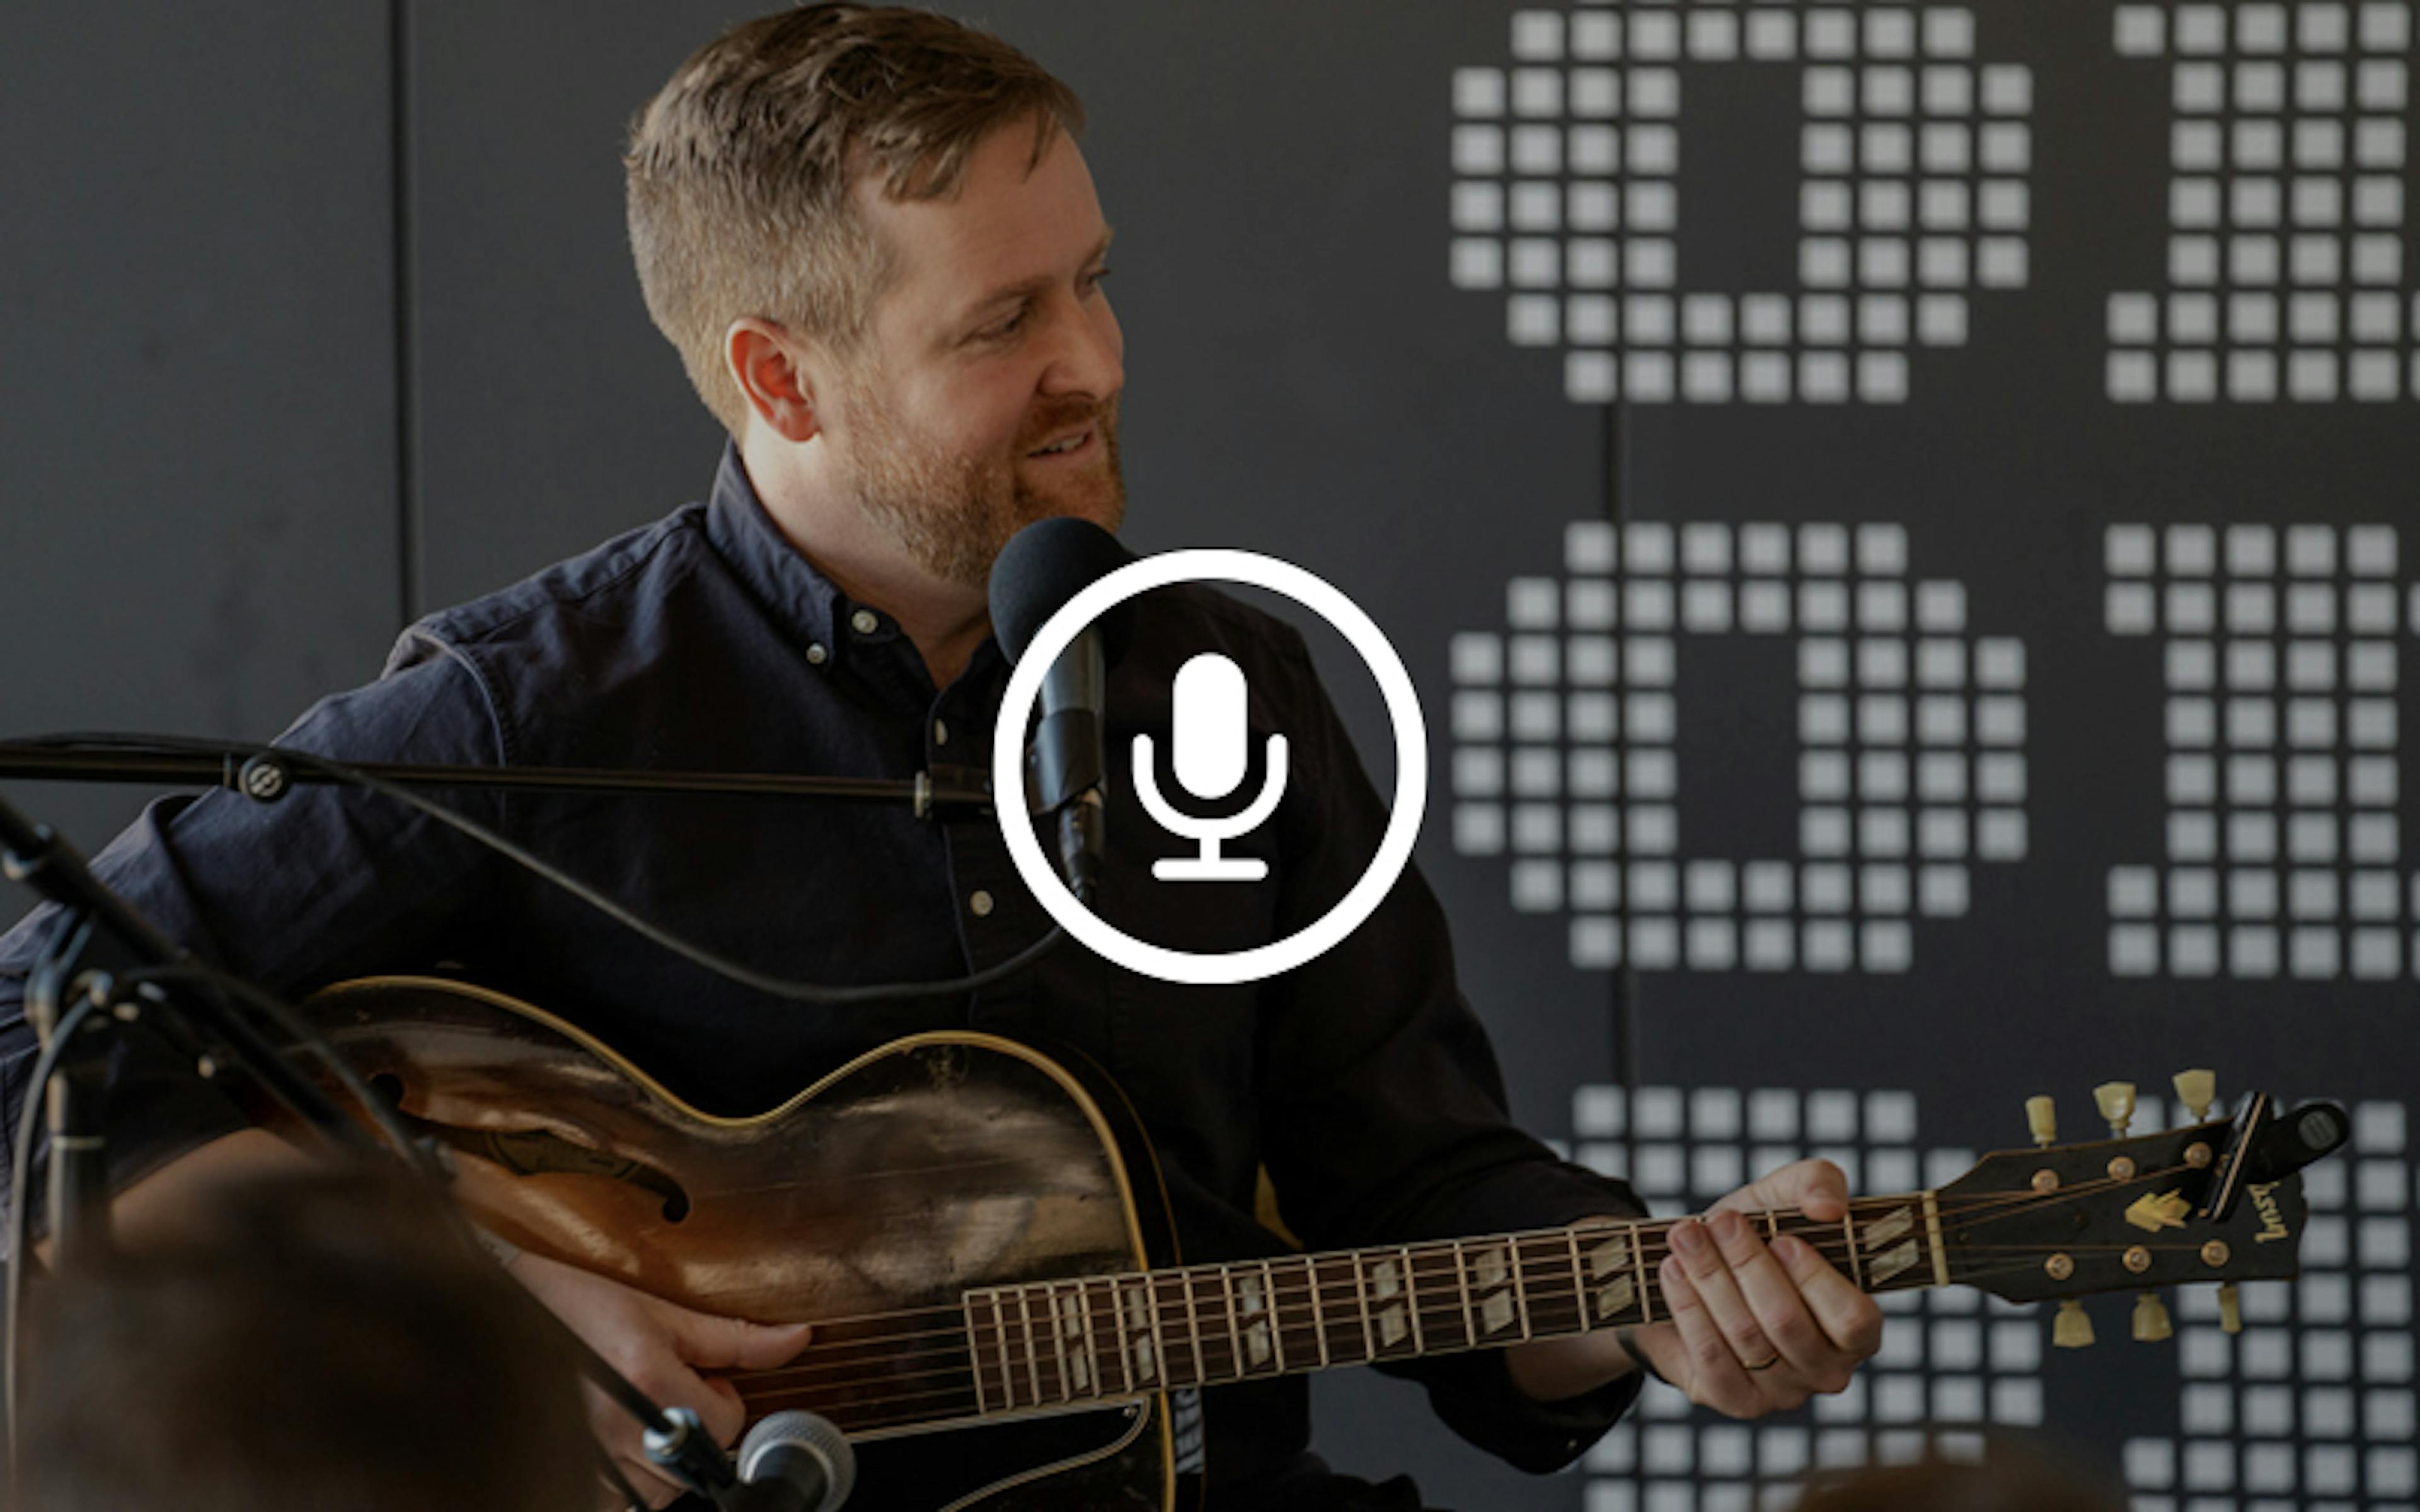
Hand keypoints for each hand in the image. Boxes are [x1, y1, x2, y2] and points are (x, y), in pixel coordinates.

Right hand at [506, 1250, 813, 1508]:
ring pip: (662, 1489)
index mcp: (650, 1380)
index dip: (718, 1395)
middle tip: (652, 1390)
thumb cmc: (571, 1306)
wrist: (501, 1315)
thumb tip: (797, 1339)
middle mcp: (621, 1428)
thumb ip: (734, 1337)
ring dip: (658, 1455)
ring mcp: (589, 1462)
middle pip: (698, 1462)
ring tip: (626, 1411)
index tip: (690, 1374)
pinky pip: (622, 1501)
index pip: (729, 1422)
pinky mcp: (570, 1481)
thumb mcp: (658, 1312)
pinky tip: (605, 1438)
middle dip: (690, 1427)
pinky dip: (624, 1477)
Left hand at [1623, 1159, 1881, 1418]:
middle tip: (1720, 1222)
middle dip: (1747, 1265)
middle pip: (1787, 1323)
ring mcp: (1782, 1393)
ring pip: (1745, 1336)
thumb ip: (1817, 1183)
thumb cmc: (1756, 1235)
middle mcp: (1828, 1370)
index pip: (1853, 1320)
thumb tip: (1829, 1206)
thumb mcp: (1783, 1198)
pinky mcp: (1735, 1399)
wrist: (1697, 1269)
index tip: (1782, 1239)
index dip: (1816, 1281)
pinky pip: (1711, 1357)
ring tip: (1685, 1237)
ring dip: (1709, 1278)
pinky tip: (1673, 1272)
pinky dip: (1688, 1309)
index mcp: (1858, 1329)